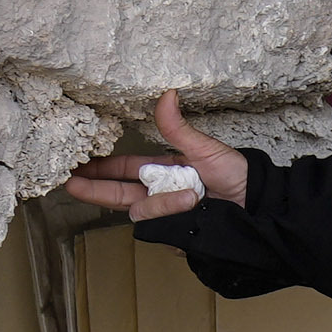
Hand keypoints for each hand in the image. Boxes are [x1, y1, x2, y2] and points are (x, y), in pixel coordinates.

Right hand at [55, 91, 248, 216]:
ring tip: (192, 196)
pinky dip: (174, 219)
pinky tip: (191, 212)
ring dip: (163, 203)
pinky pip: (162, 231)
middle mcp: (162, 195)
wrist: (259, 206)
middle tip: (72, 184)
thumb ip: (178, 128)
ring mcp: (168, 218)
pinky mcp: (177, 237)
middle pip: (120, 197)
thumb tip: (167, 94)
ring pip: (144, 213)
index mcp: (164, 172)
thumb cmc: (237, 175)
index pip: (124, 171)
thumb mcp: (204, 148)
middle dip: (96, 191)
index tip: (78, 169)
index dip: (100, 171)